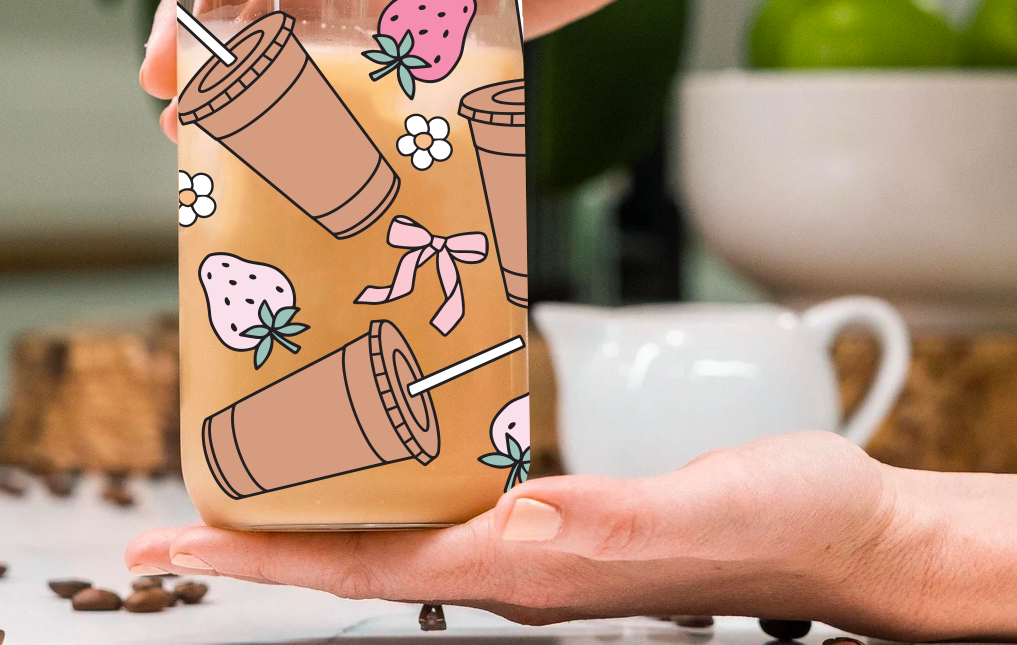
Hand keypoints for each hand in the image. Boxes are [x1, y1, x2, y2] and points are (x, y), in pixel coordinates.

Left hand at [125, 432, 935, 636]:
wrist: (845, 535)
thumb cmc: (782, 524)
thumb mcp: (690, 515)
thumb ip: (602, 523)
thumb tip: (512, 526)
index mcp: (526, 567)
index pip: (361, 567)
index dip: (260, 556)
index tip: (171, 548)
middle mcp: (511, 564)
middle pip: (351, 554)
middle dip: (256, 539)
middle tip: (172, 513)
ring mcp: (531, 546)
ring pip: (390, 531)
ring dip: (312, 511)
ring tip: (248, 472)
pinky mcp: (559, 518)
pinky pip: (446, 504)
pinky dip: (385, 482)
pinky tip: (373, 449)